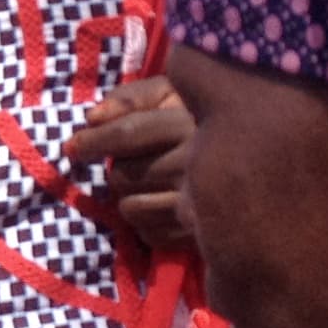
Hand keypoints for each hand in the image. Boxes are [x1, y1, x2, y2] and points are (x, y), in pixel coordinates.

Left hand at [68, 74, 194, 247]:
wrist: (256, 156)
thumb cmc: (198, 118)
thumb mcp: (171, 93)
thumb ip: (132, 97)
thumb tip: (92, 117)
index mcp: (189, 122)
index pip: (128, 133)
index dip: (93, 141)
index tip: (71, 147)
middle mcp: (196, 163)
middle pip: (122, 175)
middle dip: (117, 169)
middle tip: (134, 163)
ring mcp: (200, 203)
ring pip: (130, 207)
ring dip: (129, 197)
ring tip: (150, 184)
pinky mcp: (200, 234)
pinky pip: (148, 234)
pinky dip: (146, 222)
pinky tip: (162, 204)